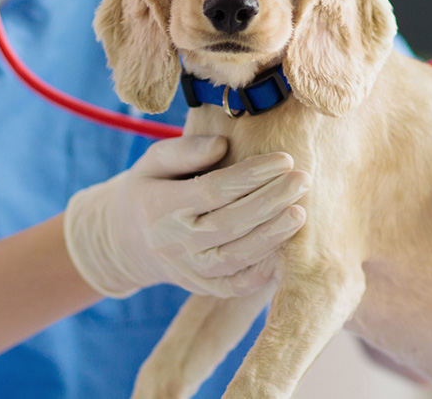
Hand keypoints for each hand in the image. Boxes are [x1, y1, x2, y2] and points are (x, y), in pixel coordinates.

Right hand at [64, 136, 308, 297]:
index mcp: (161, 206)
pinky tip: (289, 252)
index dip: (251, 176)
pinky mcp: (203, 287)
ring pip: (236, 257)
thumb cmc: (150, 188)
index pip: (212, 190)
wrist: (128, 241)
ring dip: (272, 236)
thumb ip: (184, 150)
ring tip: (301, 212)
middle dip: (270, 202)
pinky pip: (237, 285)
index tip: (283, 159)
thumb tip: (222, 144)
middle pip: (230, 223)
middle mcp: (174, 243)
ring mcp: (189, 270)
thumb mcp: (153, 161)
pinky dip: (264, 274)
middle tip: (303, 180)